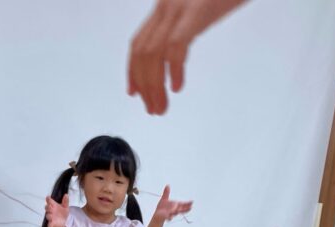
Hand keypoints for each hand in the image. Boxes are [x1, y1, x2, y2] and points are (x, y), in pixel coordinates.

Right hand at [45, 194, 69, 226]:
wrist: (61, 223)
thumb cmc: (62, 214)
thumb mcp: (65, 207)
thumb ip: (65, 201)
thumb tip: (66, 195)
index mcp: (53, 205)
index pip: (49, 201)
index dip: (48, 199)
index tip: (48, 198)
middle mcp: (51, 210)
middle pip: (47, 207)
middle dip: (48, 207)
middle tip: (51, 207)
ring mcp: (50, 217)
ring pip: (48, 215)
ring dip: (49, 215)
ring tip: (52, 216)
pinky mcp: (51, 223)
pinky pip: (49, 224)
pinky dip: (49, 225)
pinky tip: (50, 226)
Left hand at [128, 0, 245, 114]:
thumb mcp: (202, 9)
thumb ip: (187, 26)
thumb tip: (178, 52)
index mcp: (165, 6)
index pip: (138, 42)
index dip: (133, 70)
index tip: (135, 93)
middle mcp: (166, 6)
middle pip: (142, 51)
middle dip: (144, 85)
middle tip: (153, 109)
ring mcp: (179, 7)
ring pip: (153, 53)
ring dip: (155, 85)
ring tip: (162, 106)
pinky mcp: (195, 10)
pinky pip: (176, 45)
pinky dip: (174, 70)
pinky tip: (178, 87)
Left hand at [153, 185, 192, 220]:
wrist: (157, 215)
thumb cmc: (162, 208)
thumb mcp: (164, 199)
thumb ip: (166, 193)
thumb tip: (168, 185)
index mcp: (175, 206)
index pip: (182, 204)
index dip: (187, 203)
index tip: (192, 201)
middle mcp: (174, 210)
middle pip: (181, 210)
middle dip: (185, 209)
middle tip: (191, 208)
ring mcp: (170, 214)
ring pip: (175, 213)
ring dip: (177, 212)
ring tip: (178, 210)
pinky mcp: (165, 218)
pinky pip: (168, 217)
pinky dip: (169, 218)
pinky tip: (170, 218)